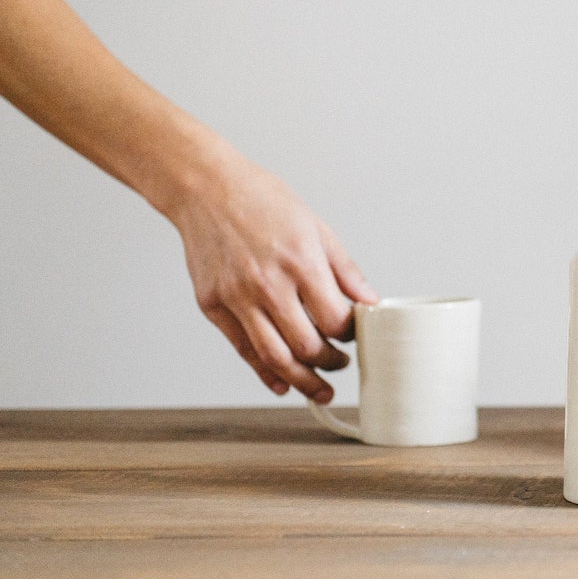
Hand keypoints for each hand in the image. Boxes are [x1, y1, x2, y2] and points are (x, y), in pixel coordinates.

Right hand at [165, 154, 378, 402]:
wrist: (207, 190)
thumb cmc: (263, 203)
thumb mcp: (317, 228)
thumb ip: (345, 270)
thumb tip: (370, 302)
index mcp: (301, 262)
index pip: (335, 319)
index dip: (350, 335)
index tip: (354, 334)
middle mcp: (268, 284)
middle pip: (306, 346)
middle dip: (329, 362)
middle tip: (340, 363)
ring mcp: (237, 297)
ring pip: (274, 357)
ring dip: (301, 380)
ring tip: (319, 388)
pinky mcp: (213, 306)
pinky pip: (243, 349)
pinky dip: (264, 372)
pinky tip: (282, 382)